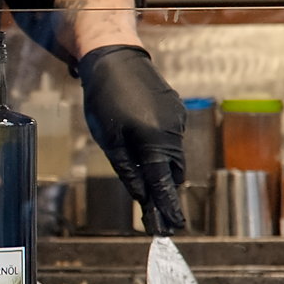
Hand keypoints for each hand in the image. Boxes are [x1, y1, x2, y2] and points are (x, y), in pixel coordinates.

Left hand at [77, 45, 187, 233]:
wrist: (115, 57)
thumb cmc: (105, 99)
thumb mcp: (109, 140)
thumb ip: (127, 170)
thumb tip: (141, 195)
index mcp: (154, 142)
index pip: (163, 184)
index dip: (167, 207)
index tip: (171, 227)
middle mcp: (172, 132)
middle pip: (174, 172)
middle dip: (164, 188)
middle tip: (153, 209)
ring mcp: (178, 119)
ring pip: (174, 154)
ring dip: (161, 165)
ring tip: (138, 162)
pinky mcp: (177, 109)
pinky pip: (172, 136)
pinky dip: (161, 145)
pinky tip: (141, 133)